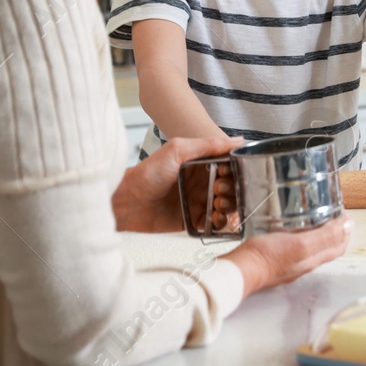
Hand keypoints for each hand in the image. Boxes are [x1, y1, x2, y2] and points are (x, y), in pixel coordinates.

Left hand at [112, 133, 244, 232]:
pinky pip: (216, 224)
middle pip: (232, 186)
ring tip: (217, 204)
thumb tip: (238, 140)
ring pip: (228, 205)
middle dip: (232, 188)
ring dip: (230, 205)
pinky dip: (222, 222)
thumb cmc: (148, 173)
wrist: (127, 202)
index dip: (235, 170)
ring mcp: (200, 202)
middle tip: (218, 189)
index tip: (229, 172)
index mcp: (202, 163)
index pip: (230, 166)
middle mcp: (204, 182)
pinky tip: (217, 217)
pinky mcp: (195, 221)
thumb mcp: (177, 150)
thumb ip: (208, 145)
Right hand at [222, 215, 352, 296]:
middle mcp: (303, 263)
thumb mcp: (301, 244)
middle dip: (333, 229)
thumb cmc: (268, 257)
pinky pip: (293, 245)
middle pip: (326, 246)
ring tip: (313, 214)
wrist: (240, 269)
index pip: (338, 246)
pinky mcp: (275, 258)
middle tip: (330, 210)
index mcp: (313, 259)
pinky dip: (298, 233)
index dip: (345, 229)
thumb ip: (325, 237)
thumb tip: (349, 227)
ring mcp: (289, 261)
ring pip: (310, 245)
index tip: (342, 211)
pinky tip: (290, 225)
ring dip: (316, 230)